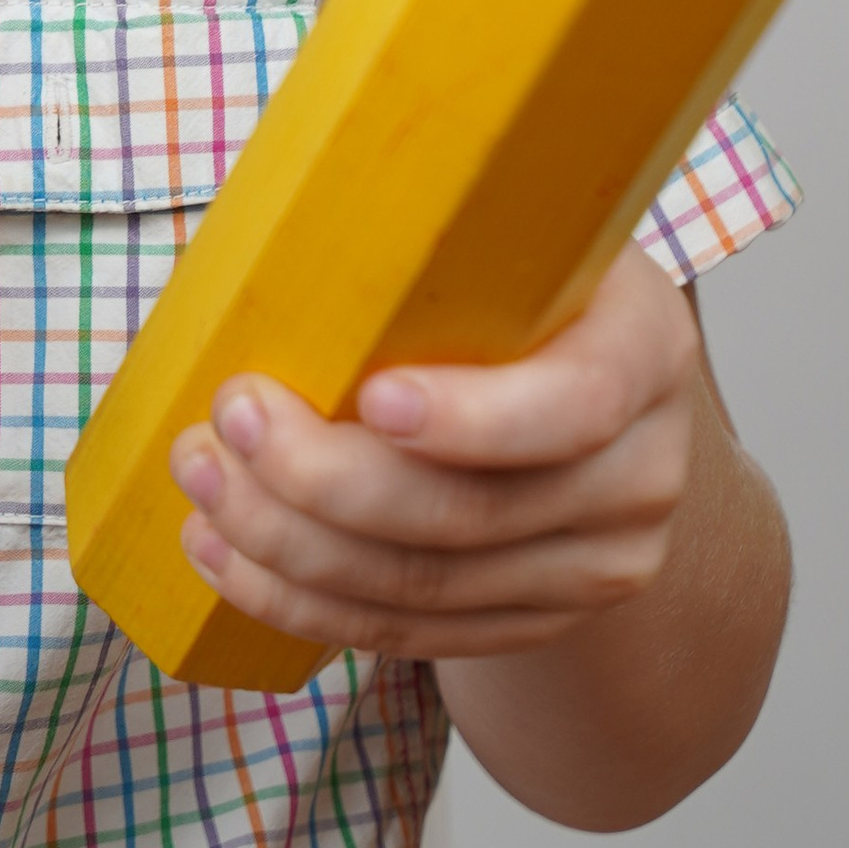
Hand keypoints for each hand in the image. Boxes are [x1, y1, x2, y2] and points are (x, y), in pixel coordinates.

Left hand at [168, 248, 703, 663]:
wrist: (584, 386)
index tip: (371, 395)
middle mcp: (641, 470)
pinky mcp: (538, 620)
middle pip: (476, 512)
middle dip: (326, 478)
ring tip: (204, 481)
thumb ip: (436, 230)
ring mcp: (597, 561)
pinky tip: (224, 553)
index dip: (475, 418)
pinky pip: (410, 634)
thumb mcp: (511, 230)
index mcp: (644, 347)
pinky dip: (303, 602)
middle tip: (229, 416)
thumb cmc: (515, 279)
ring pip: (427, 586)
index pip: (578, 404)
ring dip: (290, 543)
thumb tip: (290, 213)